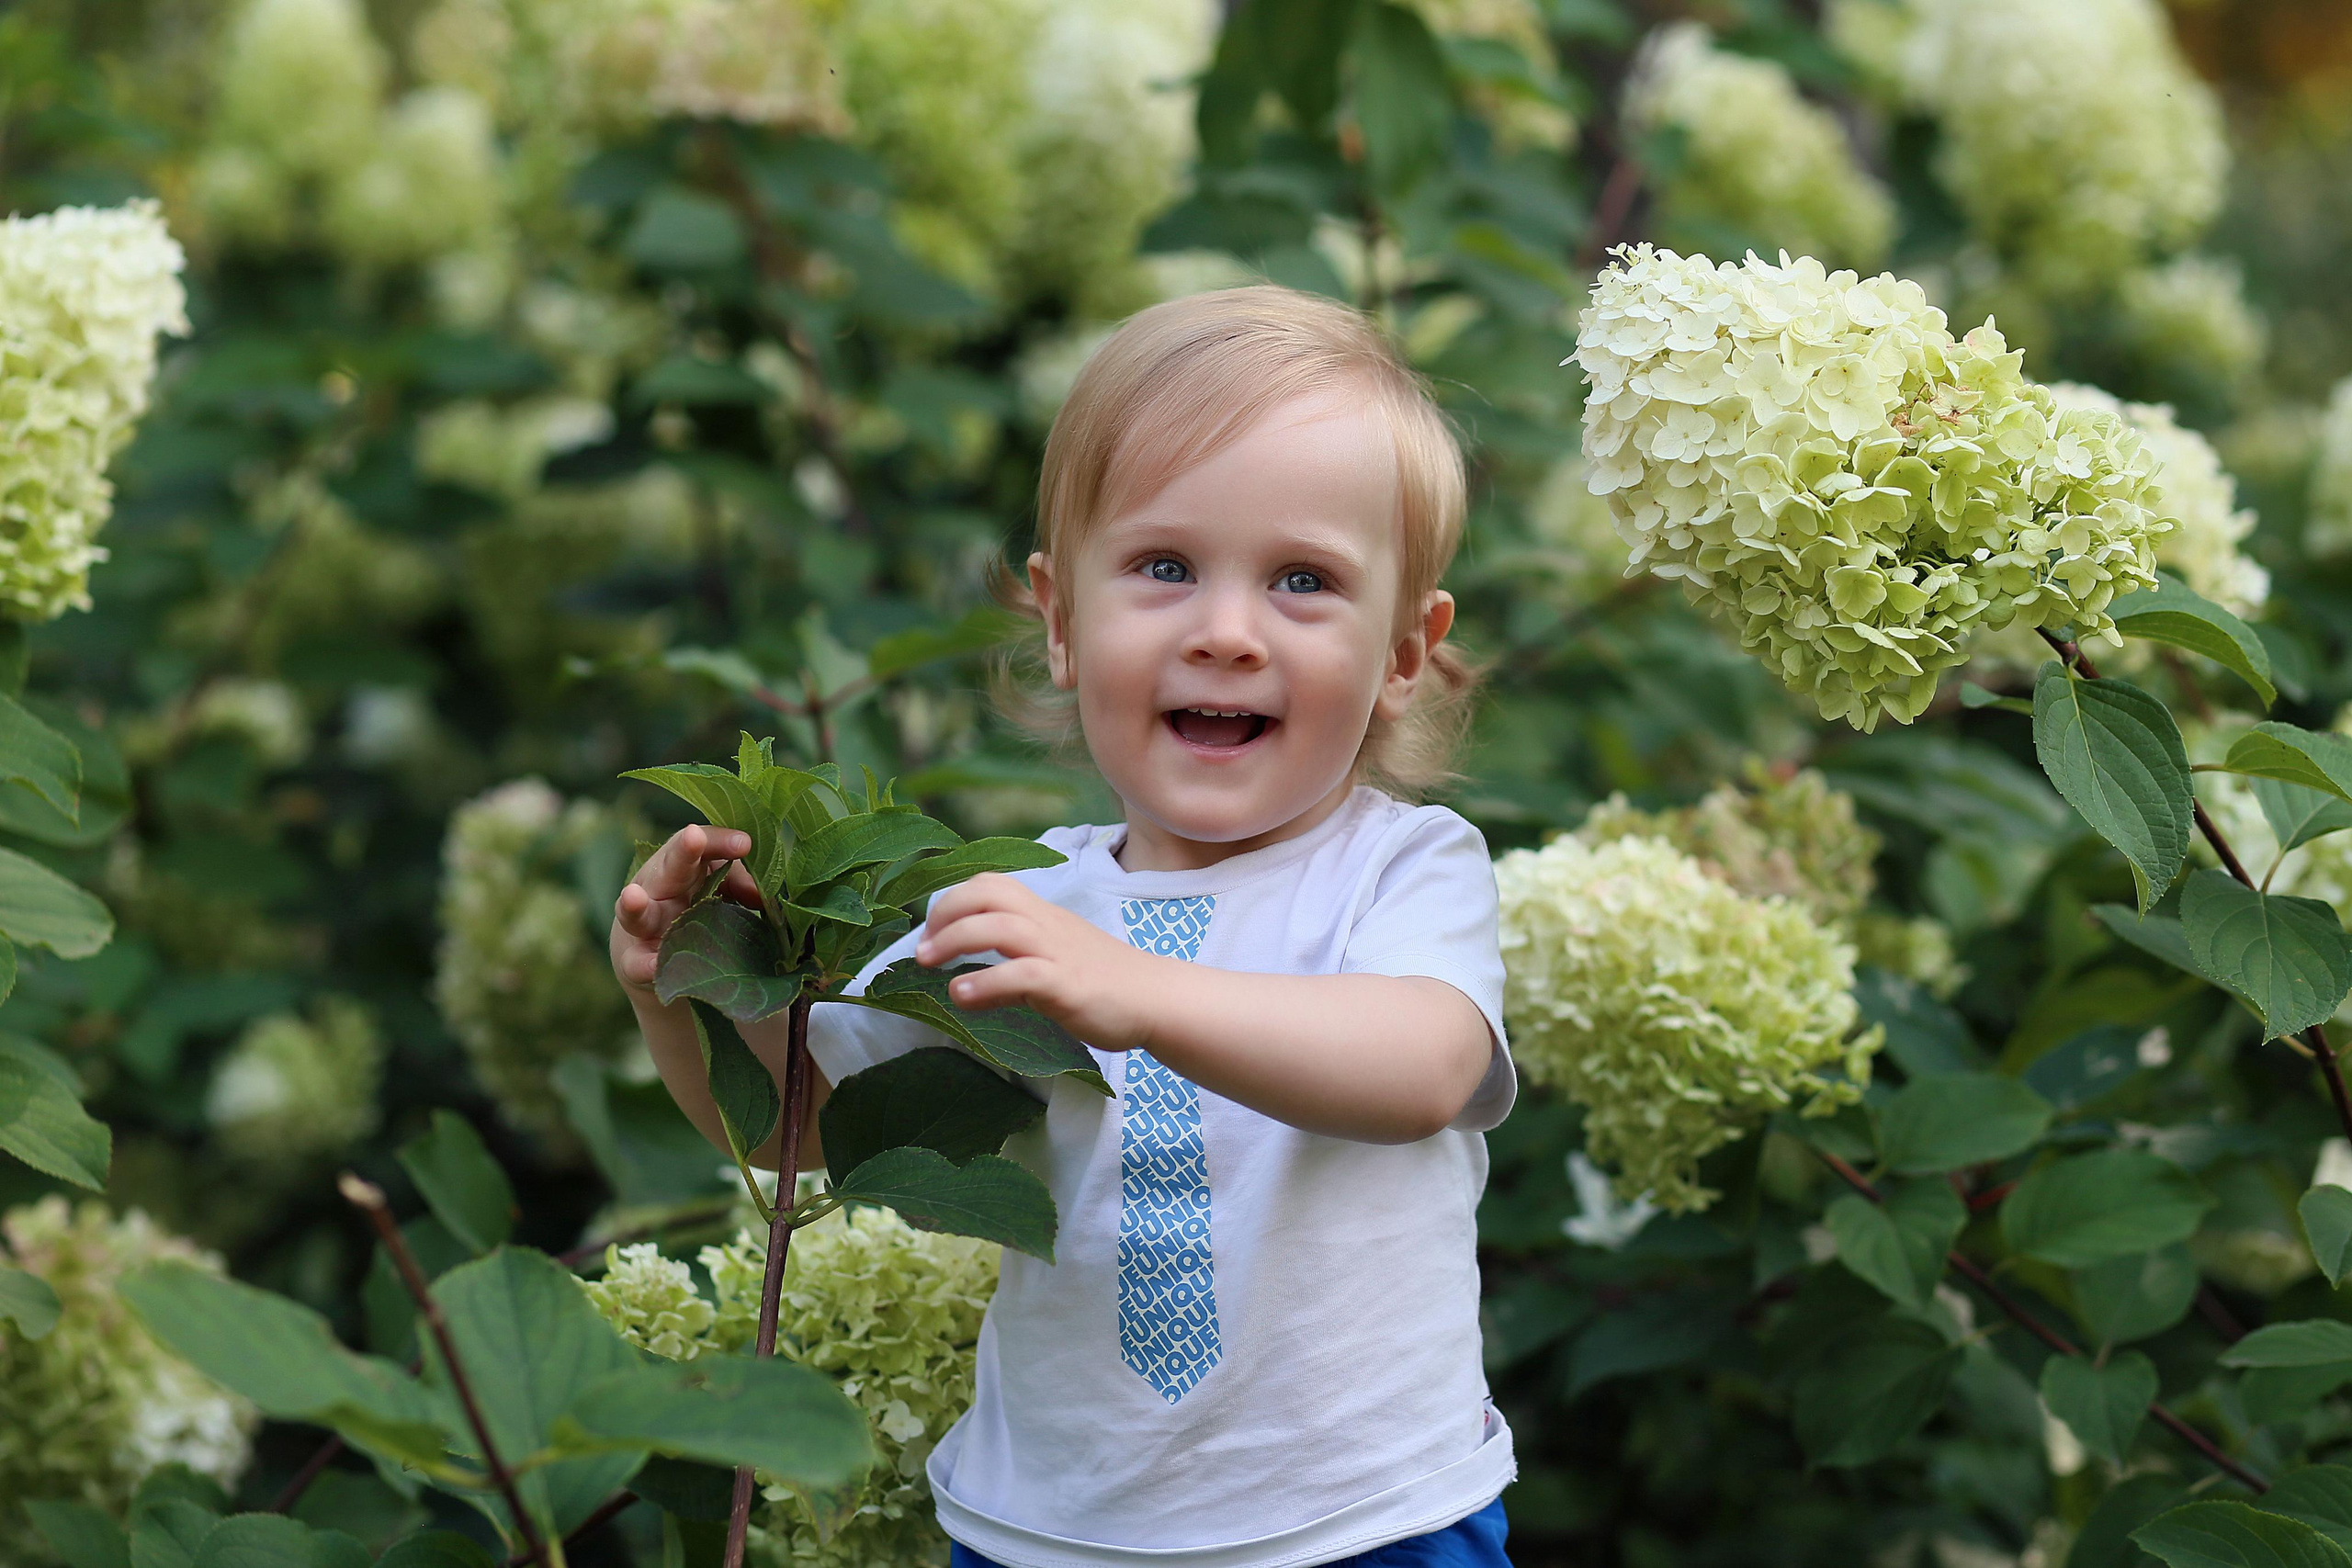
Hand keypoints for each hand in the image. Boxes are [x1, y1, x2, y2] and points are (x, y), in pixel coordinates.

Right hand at [610, 823, 759, 994]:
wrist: (655, 959)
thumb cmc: (693, 911)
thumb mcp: (715, 893)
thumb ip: (738, 885)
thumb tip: (763, 894)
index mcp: (684, 868)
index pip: (702, 846)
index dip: (720, 841)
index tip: (745, 844)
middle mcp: (659, 890)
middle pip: (670, 867)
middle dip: (682, 852)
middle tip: (694, 836)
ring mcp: (644, 925)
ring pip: (637, 912)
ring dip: (635, 905)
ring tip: (633, 897)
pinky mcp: (635, 960)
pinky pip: (636, 963)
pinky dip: (644, 965)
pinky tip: (652, 967)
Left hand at [915, 874, 1161, 1050]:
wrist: (1154, 997)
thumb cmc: (1101, 979)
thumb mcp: (1052, 956)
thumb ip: (1014, 956)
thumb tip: (967, 973)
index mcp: (1041, 914)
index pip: (990, 884)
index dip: (952, 901)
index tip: (931, 934)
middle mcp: (1045, 924)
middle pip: (987, 894)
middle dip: (944, 914)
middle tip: (922, 950)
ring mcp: (1057, 952)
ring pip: (998, 926)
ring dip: (954, 941)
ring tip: (928, 965)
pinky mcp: (1067, 984)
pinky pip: (1021, 974)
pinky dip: (985, 982)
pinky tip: (963, 996)